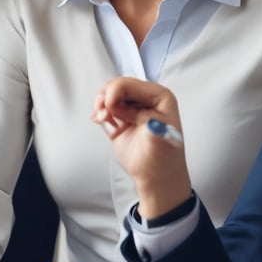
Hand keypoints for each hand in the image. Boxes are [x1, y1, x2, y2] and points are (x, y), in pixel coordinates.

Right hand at [92, 77, 191, 218]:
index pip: (130, 84)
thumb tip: (143, 118)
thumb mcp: (159, 142)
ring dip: (100, 104)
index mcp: (160, 97)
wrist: (155, 176)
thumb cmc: (162, 160)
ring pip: (109, 93)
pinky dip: (99, 111)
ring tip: (102, 119)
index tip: (109, 108)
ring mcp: (133, 107)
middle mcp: (147, 98)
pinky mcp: (121, 116)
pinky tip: (100, 122)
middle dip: (106, 98)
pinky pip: (105, 105)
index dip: (115, 93)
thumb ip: (149, 126)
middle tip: (104, 115)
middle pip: (117, 86)